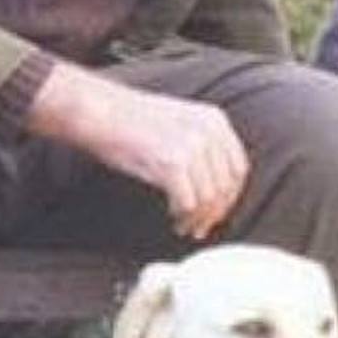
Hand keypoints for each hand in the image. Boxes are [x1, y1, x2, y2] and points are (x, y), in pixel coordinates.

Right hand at [25, 63, 248, 239]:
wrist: (99, 110)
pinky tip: (173, 217)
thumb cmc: (130, 121)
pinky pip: (188, 202)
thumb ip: (202, 148)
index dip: (230, 196)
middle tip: (199, 227)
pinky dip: (183, 216)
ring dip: (198, 218)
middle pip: (226, 186)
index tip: (217, 211)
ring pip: (209, 199)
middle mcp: (208, 130)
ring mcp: (191, 145)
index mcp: (214, 120)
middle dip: (215, 212)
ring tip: (184, 225)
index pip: (238, 168)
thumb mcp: (180, 123)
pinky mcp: (171, 162)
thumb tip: (214, 190)